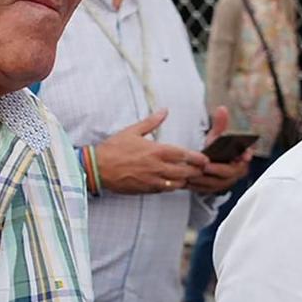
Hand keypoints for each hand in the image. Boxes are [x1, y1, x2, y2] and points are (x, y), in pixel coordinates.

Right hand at [93, 110, 213, 194]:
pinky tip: (172, 182)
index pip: (184, 155)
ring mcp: (152, 180)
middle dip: (195, 171)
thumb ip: (152, 122)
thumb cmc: (114, 148)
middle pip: (185, 172)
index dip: (197, 158)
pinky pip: (165, 190)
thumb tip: (164, 110)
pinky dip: (171, 187)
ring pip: (177, 184)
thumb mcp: (132, 131)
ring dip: (184, 180)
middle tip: (201, 169)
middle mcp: (157, 167)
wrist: (97, 168)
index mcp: (156, 150)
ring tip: (187, 176)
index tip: (204, 159)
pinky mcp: (146, 189)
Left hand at [189, 105, 252, 193]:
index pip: (245, 157)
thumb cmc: (215, 149)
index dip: (243, 156)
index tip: (240, 156)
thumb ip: (220, 124)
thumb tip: (222, 108)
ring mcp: (226, 183)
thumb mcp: (217, 137)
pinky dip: (197, 186)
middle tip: (205, 166)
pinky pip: (207, 190)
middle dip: (217, 169)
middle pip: (229, 173)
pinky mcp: (215, 190)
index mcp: (241, 158)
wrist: (208, 165)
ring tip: (193, 173)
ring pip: (216, 183)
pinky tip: (187, 181)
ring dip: (204, 179)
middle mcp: (236, 172)